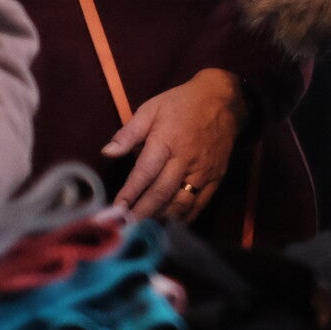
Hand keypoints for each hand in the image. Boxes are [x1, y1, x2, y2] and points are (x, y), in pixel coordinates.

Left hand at [104, 69, 244, 222]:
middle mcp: (186, 159)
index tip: (115, 210)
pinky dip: (184, 218)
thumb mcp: (152, 109)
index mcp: (167, 140)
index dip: (130, 193)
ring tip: (143, 228)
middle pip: (162, 192)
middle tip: (125, 228)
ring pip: (181, 203)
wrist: (223, 101)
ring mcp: (203, 171)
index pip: (145, 173)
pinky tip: (169, 223)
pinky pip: (200, 203)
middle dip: (142, 213)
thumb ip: (129, 132)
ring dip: (161, 218)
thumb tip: (107, 152)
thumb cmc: (182, 104)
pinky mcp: (216, 177)